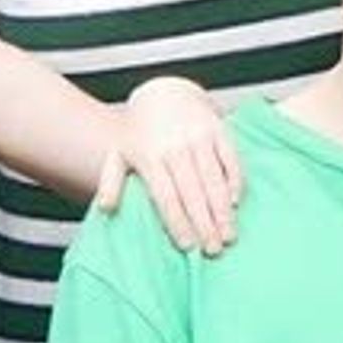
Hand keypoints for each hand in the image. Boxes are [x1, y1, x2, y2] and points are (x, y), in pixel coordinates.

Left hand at [104, 76, 241, 254]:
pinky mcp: (218, 130)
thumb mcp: (119, 154)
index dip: (177, 222)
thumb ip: (111, 182)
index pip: (165, 197)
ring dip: (222, 210)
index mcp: (150, 157)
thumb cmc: (140, 133)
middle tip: (213, 250)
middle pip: (192, 192)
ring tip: (228, 236)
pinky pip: (230, 159)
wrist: (164, 92)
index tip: (187, 246)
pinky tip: (236, 203)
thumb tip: (106, 208)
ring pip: (213, 179)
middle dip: (204, 224)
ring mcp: (198, 138)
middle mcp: (175, 147)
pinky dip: (235, 181)